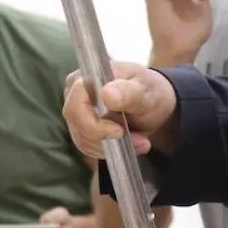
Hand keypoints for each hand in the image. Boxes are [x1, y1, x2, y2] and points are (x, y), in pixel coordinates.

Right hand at [62, 63, 179, 159]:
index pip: (75, 104)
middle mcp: (75, 94)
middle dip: (107, 138)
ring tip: (141, 141)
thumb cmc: (148, 89)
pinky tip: (132, 144)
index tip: (119, 131)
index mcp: (87, 77)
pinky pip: (89, 147)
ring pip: (83, 140)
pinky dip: (112, 150)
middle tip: (138, 140)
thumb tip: (107, 94)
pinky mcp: (82, 129)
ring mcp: (77, 113)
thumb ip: (128, 91)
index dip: (93, 123)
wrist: (152, 103)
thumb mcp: (146, 89)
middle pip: (77, 124)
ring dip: (113, 146)